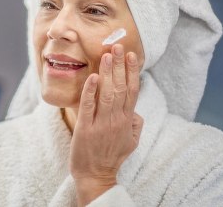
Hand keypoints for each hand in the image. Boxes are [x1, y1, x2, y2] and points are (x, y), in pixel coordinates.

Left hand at [69, 44, 142, 206]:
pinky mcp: (85, 128)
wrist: (96, 175)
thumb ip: (135, 124)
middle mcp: (117, 120)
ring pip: (107, 93)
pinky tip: (93, 76)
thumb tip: (137, 110)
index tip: (131, 55)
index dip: (132, 72)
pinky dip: (91, 90)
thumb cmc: (112, 157)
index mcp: (128, 120)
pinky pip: (89, 106)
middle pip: (121, 87)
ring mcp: (101, 123)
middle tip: (118, 46)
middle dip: (119, 65)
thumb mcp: (131, 141)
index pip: (132, 91)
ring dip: (107, 72)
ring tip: (107, 55)